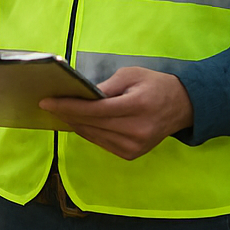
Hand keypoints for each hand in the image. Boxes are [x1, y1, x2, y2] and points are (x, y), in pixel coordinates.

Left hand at [38, 67, 194, 160]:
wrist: (183, 107)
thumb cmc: (155, 85)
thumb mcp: (131, 75)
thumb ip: (106, 86)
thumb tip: (80, 96)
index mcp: (137, 107)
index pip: (94, 110)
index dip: (67, 107)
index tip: (46, 102)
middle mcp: (136, 131)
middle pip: (91, 124)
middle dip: (66, 114)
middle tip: (48, 104)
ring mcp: (134, 146)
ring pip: (93, 136)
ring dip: (74, 124)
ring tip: (59, 112)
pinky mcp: (132, 154)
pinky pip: (101, 143)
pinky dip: (88, 132)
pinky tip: (78, 122)